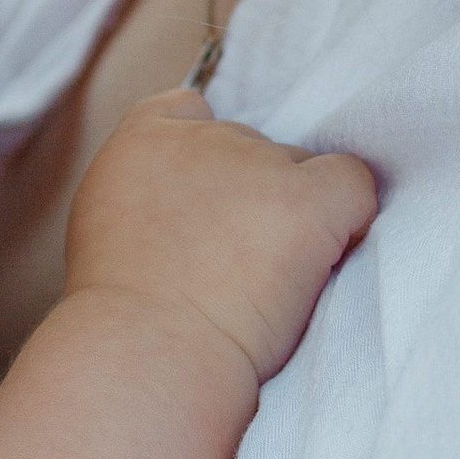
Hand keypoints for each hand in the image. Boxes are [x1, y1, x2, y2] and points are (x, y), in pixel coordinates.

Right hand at [63, 90, 375, 387]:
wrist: (148, 349)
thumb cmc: (122, 316)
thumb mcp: (105, 229)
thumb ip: (148, 199)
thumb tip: (189, 208)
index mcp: (142, 141)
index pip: (187, 109)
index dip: (207, 154)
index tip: (208, 205)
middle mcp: (203, 138)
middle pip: (254, 149)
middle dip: (252, 199)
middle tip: (232, 269)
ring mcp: (260, 163)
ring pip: (302, 174)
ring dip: (294, 218)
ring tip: (267, 283)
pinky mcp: (307, 200)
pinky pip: (353, 186)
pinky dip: (350, 220)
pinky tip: (323, 262)